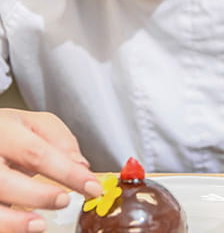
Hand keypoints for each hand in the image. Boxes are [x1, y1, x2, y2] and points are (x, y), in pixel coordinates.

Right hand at [0, 108, 101, 232]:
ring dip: (16, 221)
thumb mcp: (37, 124)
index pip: (36, 152)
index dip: (66, 172)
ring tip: (41, 224)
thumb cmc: (11, 131)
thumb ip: (61, 141)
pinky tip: (24, 228)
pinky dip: (7, 227)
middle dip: (39, 195)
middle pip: (5, 180)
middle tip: (65, 200)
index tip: (91, 186)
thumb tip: (81, 167)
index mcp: (6, 130)